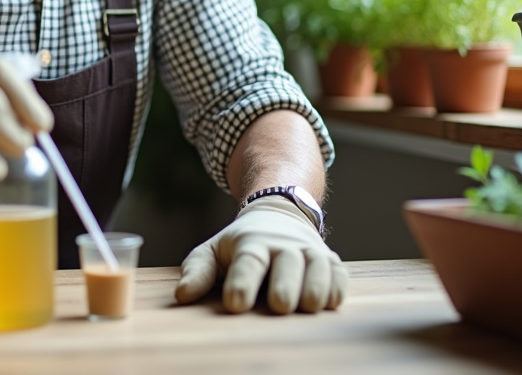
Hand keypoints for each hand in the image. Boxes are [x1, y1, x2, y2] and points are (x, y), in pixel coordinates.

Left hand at [174, 196, 347, 313]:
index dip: (242, 281)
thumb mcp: (214, 251)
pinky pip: (339, 272)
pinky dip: (338, 286)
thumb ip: (199, 272)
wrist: (278, 214)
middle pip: (288, 262)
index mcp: (251, 243)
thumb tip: (182, 296)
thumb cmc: (241, 244)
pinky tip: (331, 301)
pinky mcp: (330, 260)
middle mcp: (283, 245)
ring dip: (316, 285)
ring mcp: (309, 251)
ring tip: (308, 306)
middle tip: (280, 305)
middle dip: (285, 283)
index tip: (236, 303)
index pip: (247, 261)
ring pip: (319, 266)